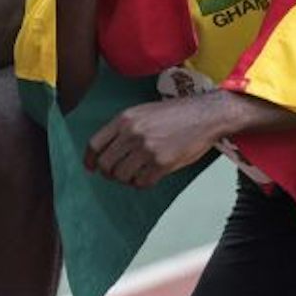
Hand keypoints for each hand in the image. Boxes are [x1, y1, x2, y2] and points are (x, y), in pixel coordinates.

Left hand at [85, 94, 226, 187]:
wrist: (205, 115)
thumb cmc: (175, 114)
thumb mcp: (142, 112)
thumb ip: (123, 128)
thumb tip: (106, 151)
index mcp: (124, 119)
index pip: (94, 144)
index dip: (90, 159)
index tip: (90, 167)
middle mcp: (132, 133)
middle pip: (105, 164)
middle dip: (109, 173)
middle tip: (117, 174)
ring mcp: (147, 149)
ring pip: (121, 176)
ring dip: (126, 179)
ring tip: (136, 174)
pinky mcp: (162, 163)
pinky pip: (141, 183)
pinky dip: (142, 183)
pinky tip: (149, 176)